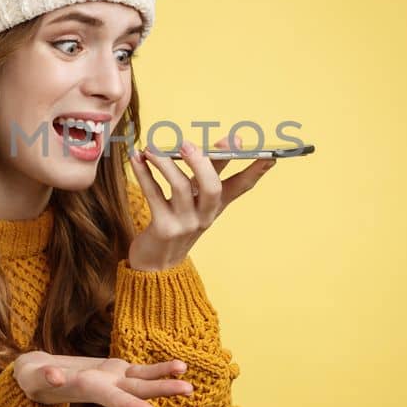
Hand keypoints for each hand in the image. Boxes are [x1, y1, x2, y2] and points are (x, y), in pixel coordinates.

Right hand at [13, 350, 193, 406]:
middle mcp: (105, 387)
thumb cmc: (33, 377)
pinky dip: (160, 368)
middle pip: (137, 390)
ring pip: (144, 381)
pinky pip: (141, 370)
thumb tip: (53, 376)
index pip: (114, 399)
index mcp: (87, 389)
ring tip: (188, 379)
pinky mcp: (116, 370)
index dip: (133, 406)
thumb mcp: (33, 377)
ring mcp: (113, 380)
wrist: (41, 377)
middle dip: (162, 390)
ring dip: (166, 380)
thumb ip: (43, 376)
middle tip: (188, 390)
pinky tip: (181, 367)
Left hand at [127, 136, 276, 271]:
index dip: (256, 169)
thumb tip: (202, 142)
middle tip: (187, 143)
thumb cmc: (176, 222)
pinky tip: (137, 158)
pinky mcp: (163, 228)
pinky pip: (153, 194)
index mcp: (216, 206)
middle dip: (202, 162)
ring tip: (151, 147)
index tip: (270, 153)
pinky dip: (144, 173)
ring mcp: (185, 223)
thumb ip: (201, 174)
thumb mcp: (195, 201)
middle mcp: (205, 215)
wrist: (156, 264)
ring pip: (179, 187)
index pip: (242, 186)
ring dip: (164, 163)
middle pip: (212, 187)